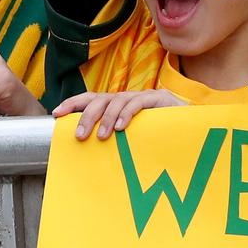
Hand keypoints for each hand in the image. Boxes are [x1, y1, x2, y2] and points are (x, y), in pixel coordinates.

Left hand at [52, 89, 185, 139]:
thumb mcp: (130, 140)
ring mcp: (143, 96)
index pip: (91, 99)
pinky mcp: (160, 99)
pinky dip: (127, 114)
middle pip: (100, 99)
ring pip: (117, 101)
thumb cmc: (158, 139)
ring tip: (103, 137)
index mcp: (117, 105)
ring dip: (107, 119)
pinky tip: (122, 127)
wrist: (191, 132)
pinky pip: (139, 103)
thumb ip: (112, 140)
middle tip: (80, 136)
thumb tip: (85, 150)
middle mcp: (127, 98)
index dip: (73, 103)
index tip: (56, 114)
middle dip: (86, 116)